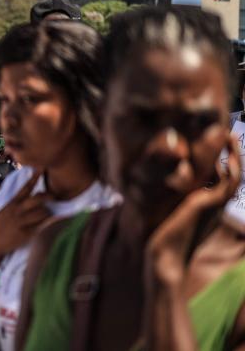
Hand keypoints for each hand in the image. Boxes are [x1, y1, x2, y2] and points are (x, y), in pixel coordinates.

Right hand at [0, 171, 50, 258]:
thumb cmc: (0, 225)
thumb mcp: (6, 210)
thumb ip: (17, 203)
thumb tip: (30, 196)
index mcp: (13, 204)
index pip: (25, 188)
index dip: (34, 178)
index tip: (41, 168)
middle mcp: (18, 211)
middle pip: (36, 199)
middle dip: (47, 196)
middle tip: (53, 196)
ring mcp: (22, 222)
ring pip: (41, 212)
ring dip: (47, 212)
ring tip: (47, 214)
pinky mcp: (26, 233)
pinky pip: (41, 225)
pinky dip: (46, 222)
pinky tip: (50, 220)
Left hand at [147, 134, 241, 283]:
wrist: (164, 257)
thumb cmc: (160, 238)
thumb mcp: (165, 210)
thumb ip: (167, 195)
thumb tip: (156, 181)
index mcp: (207, 206)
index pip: (222, 179)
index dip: (224, 161)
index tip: (219, 145)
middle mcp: (215, 205)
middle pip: (233, 174)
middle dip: (233, 154)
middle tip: (230, 134)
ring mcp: (215, 205)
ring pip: (234, 175)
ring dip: (234, 154)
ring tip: (229, 135)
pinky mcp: (209, 204)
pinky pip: (227, 181)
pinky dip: (229, 165)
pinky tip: (223, 151)